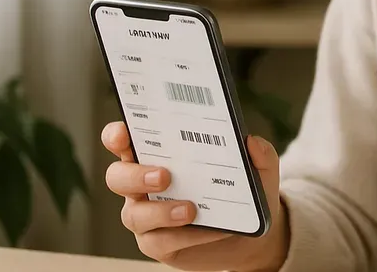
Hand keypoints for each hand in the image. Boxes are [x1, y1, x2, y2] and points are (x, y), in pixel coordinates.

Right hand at [101, 121, 289, 271]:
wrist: (249, 235)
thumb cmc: (243, 192)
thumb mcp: (259, 171)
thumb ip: (260, 154)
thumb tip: (252, 142)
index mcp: (158, 154)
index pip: (124, 141)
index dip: (117, 135)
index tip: (123, 133)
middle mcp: (143, 184)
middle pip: (117, 177)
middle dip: (135, 175)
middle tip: (164, 176)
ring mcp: (146, 215)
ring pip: (134, 214)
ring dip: (160, 211)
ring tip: (190, 210)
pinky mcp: (157, 243)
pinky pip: (160, 241)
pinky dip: (184, 236)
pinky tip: (208, 230)